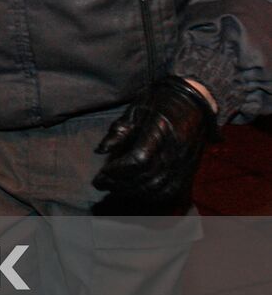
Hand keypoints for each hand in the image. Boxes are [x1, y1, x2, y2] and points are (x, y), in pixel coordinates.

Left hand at [92, 76, 217, 212]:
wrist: (194, 99)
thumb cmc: (160, 101)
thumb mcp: (135, 110)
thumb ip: (118, 131)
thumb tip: (100, 151)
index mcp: (160, 130)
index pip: (138, 160)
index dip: (117, 170)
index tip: (100, 173)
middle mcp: (175, 149)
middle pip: (147, 178)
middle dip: (120, 184)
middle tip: (102, 183)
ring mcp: (185, 162)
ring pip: (159, 188)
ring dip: (134, 192)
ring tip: (115, 188)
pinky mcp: (190, 169)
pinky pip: (171, 190)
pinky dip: (151, 195)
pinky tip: (136, 191)